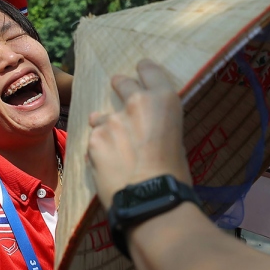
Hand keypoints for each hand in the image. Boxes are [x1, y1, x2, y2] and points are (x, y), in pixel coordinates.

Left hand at [87, 60, 190, 208]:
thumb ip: (158, 126)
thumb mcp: (176, 141)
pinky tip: (108, 165)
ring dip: (105, 125)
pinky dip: (99, 150)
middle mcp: (136, 102)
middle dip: (119, 87)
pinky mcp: (94, 139)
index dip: (143, 71)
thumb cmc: (173, 176)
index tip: (140, 73)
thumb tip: (148, 130)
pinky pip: (94, 140)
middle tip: (120, 94)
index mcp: (164, 100)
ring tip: (115, 146)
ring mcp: (111, 120)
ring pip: (101, 115)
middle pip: (121, 82)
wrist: (151, 200)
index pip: (148, 69)